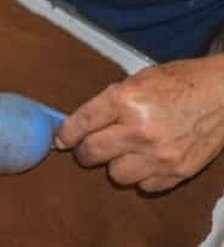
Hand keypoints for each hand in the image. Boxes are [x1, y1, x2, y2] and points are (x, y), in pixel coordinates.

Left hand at [56, 55, 223, 191]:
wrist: (222, 95)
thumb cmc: (178, 82)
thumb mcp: (136, 80)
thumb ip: (108, 101)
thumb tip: (80, 122)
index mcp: (124, 100)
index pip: (82, 124)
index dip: (66, 134)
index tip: (60, 140)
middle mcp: (139, 129)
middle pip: (92, 153)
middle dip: (85, 151)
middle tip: (88, 147)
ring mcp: (159, 154)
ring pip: (116, 175)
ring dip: (115, 165)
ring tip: (124, 152)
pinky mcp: (178, 172)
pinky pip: (145, 186)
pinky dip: (142, 176)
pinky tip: (146, 160)